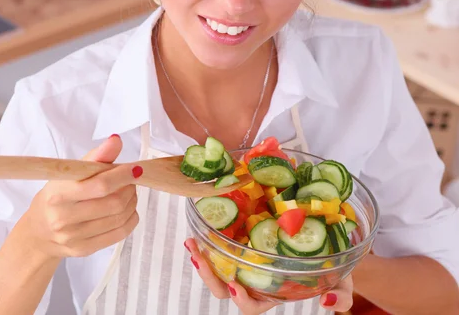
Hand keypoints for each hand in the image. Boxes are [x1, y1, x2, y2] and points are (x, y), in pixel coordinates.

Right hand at [24, 134, 140, 258]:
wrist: (38, 233)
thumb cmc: (56, 197)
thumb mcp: (68, 173)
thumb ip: (95, 156)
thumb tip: (116, 140)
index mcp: (59, 194)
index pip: (100, 185)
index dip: (123, 175)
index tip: (135, 168)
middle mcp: (64, 218)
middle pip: (113, 203)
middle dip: (129, 189)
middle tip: (131, 181)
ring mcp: (74, 237)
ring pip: (119, 218)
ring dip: (131, 202)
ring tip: (129, 193)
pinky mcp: (83, 250)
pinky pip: (119, 234)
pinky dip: (130, 219)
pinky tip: (128, 210)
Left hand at [185, 238, 353, 313]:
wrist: (329, 240)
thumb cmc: (331, 268)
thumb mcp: (341, 282)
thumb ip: (339, 297)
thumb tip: (328, 303)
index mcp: (273, 294)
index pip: (251, 306)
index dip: (241, 299)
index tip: (234, 285)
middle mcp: (255, 280)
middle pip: (224, 288)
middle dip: (208, 275)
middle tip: (197, 257)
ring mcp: (247, 259)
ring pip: (217, 267)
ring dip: (201, 257)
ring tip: (191, 242)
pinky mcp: (243, 239)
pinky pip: (221, 244)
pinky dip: (208, 237)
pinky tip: (200, 225)